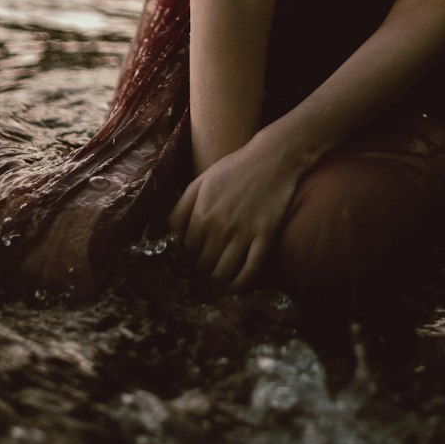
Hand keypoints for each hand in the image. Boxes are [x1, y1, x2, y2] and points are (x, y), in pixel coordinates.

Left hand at [168, 128, 300, 289]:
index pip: (188, 248)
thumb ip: (182, 208)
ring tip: (220, 273)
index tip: (198, 249)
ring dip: (219, 277)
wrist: (272, 157)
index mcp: (202, 213)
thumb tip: (172, 235)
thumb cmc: (234, 167)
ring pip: (223, 272)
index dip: (191, 250)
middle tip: (210, 261)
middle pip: (204, 263)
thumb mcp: (201, 181)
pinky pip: (250, 269)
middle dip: (204, 265)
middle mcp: (220, 227)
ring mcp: (244, 233)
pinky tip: (236, 286)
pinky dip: (240, 284)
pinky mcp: (265, 236)